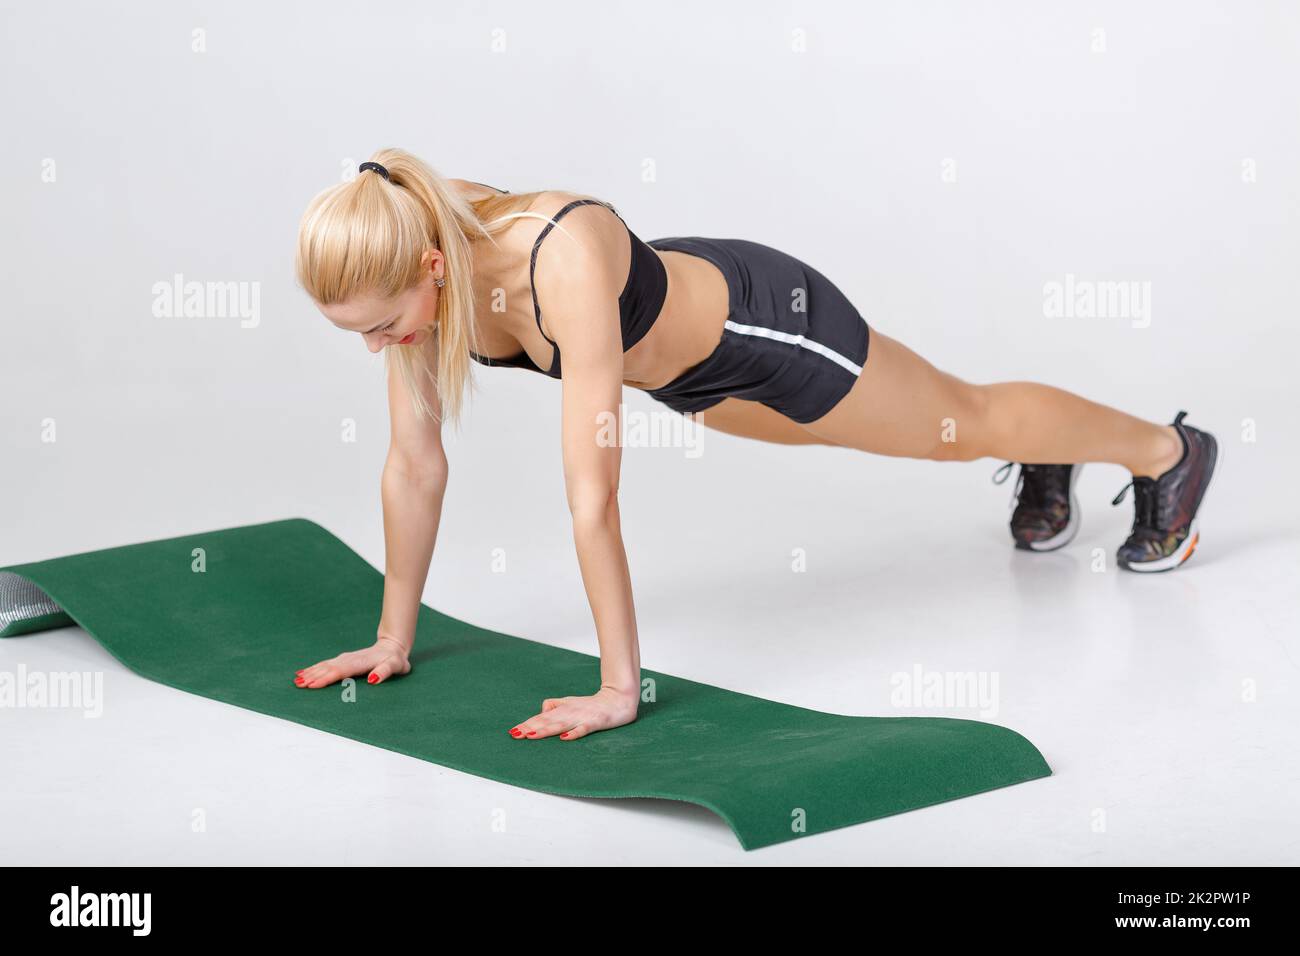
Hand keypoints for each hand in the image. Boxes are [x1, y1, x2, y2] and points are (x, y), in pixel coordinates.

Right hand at [294, 635, 410, 688]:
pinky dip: (314, 668)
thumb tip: (373, 680)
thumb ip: (384, 672)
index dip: (325, 678)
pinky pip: (325, 665)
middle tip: (298, 685)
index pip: (339, 672)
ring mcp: (345, 659)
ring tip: (297, 680)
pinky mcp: (343, 660)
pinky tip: (304, 672)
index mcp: (359, 663)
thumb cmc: (395, 660)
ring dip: (311, 673)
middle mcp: (348, 659)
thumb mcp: (395, 666)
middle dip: (313, 676)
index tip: (311, 685)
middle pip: (328, 668)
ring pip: (324, 666)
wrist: (393, 646)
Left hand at [508, 685, 637, 740]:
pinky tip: (565, 738)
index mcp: (563, 709)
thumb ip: (555, 705)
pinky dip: (574, 733)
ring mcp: (582, 717)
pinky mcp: (595, 721)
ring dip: (545, 730)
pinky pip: (583, 728)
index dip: (527, 724)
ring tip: (531, 736)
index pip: (541, 717)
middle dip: (531, 728)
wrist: (618, 698)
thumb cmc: (593, 704)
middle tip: (515, 735)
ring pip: (561, 724)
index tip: (512, 732)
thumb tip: (542, 709)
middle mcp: (569, 712)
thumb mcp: (571, 702)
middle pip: (547, 721)